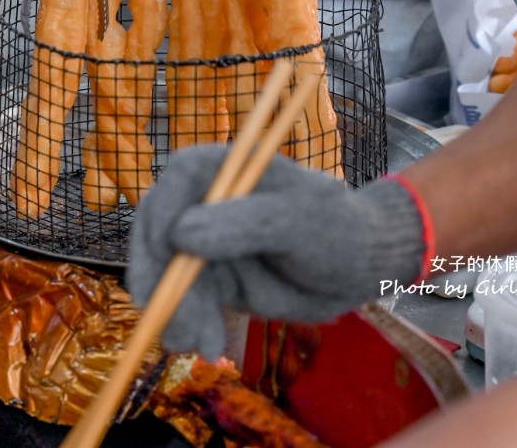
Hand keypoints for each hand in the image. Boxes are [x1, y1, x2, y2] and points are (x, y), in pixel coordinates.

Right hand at [127, 146, 428, 357]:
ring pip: (168, 276)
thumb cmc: (336, 230)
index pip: (173, 187)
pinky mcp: (208, 276)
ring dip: (177, 314)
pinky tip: (208, 347)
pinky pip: (184, 300)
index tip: (165, 266)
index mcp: (222, 168)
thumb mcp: (297, 221)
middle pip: (158, 236)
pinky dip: (189, 324)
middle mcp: (204, 200)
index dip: (159, 226)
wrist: (358, 270)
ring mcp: (203, 239)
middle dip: (164, 284)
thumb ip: (243, 224)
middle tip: (178, 326)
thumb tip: (180, 233)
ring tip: (203, 348)